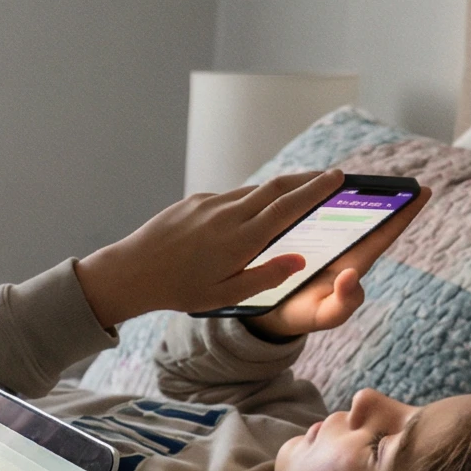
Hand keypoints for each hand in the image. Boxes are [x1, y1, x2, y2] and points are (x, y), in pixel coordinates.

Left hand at [75, 170, 342, 326]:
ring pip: (253, 191)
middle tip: (330, 176)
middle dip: (307, 179)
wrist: (131, 271)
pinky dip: (248, 200)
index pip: (289, 206)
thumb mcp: (227, 294)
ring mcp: (209, 203)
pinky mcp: (194, 201)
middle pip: (276, 187)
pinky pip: (230, 197)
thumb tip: (300, 260)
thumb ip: (266, 276)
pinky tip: (251, 211)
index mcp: (242, 239)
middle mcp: (228, 214)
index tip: (339, 178)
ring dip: (278, 189)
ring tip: (297, 193)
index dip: (316, 190)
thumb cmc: (180, 290)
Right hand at [246, 185, 428, 337]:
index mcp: (353, 262)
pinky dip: (308, 197)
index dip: (405, 213)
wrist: (269, 316)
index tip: (425, 191)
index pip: (384, 234)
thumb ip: (344, 302)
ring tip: (342, 173)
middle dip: (378, 192)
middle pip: (364, 215)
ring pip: (335, 208)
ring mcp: (319, 239)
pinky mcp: (296, 235)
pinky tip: (305, 184)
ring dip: (341, 189)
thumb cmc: (303, 315)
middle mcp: (341, 246)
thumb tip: (351, 275)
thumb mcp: (326, 315)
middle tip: (388, 173)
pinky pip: (307, 211)